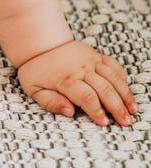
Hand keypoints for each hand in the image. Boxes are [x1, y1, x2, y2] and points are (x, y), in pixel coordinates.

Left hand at [18, 40, 136, 125]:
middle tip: (125, 122)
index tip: (104, 123)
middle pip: (104, 89)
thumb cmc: (36, 70)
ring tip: (132, 110)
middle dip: (117, 107)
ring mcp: (91, 60)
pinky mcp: (97, 56)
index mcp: (65, 78)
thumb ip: (50, 102)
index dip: (97, 110)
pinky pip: (114, 66)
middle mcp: (81, 68)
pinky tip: (127, 92)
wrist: (40, 44)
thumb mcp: (34, 89)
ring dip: (125, 95)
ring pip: (113, 78)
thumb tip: (69, 112)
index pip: (86, 96)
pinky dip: (122, 79)